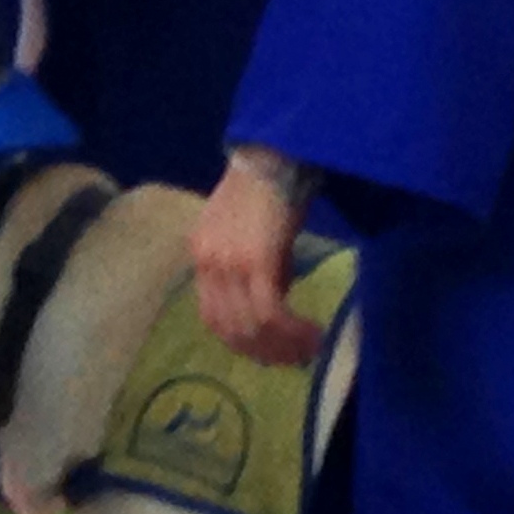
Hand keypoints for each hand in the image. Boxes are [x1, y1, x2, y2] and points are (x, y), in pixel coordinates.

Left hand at [192, 156, 320, 366]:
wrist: (276, 154)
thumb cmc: (271, 187)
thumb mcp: (253, 232)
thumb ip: (257, 266)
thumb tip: (276, 302)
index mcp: (201, 253)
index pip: (211, 315)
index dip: (240, 341)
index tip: (269, 351)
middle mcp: (207, 262)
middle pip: (228, 328)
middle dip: (263, 351)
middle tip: (294, 359)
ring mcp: (228, 262)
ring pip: (250, 325)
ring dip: (282, 345)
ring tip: (309, 348)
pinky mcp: (255, 261)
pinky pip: (269, 312)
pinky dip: (291, 330)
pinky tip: (312, 332)